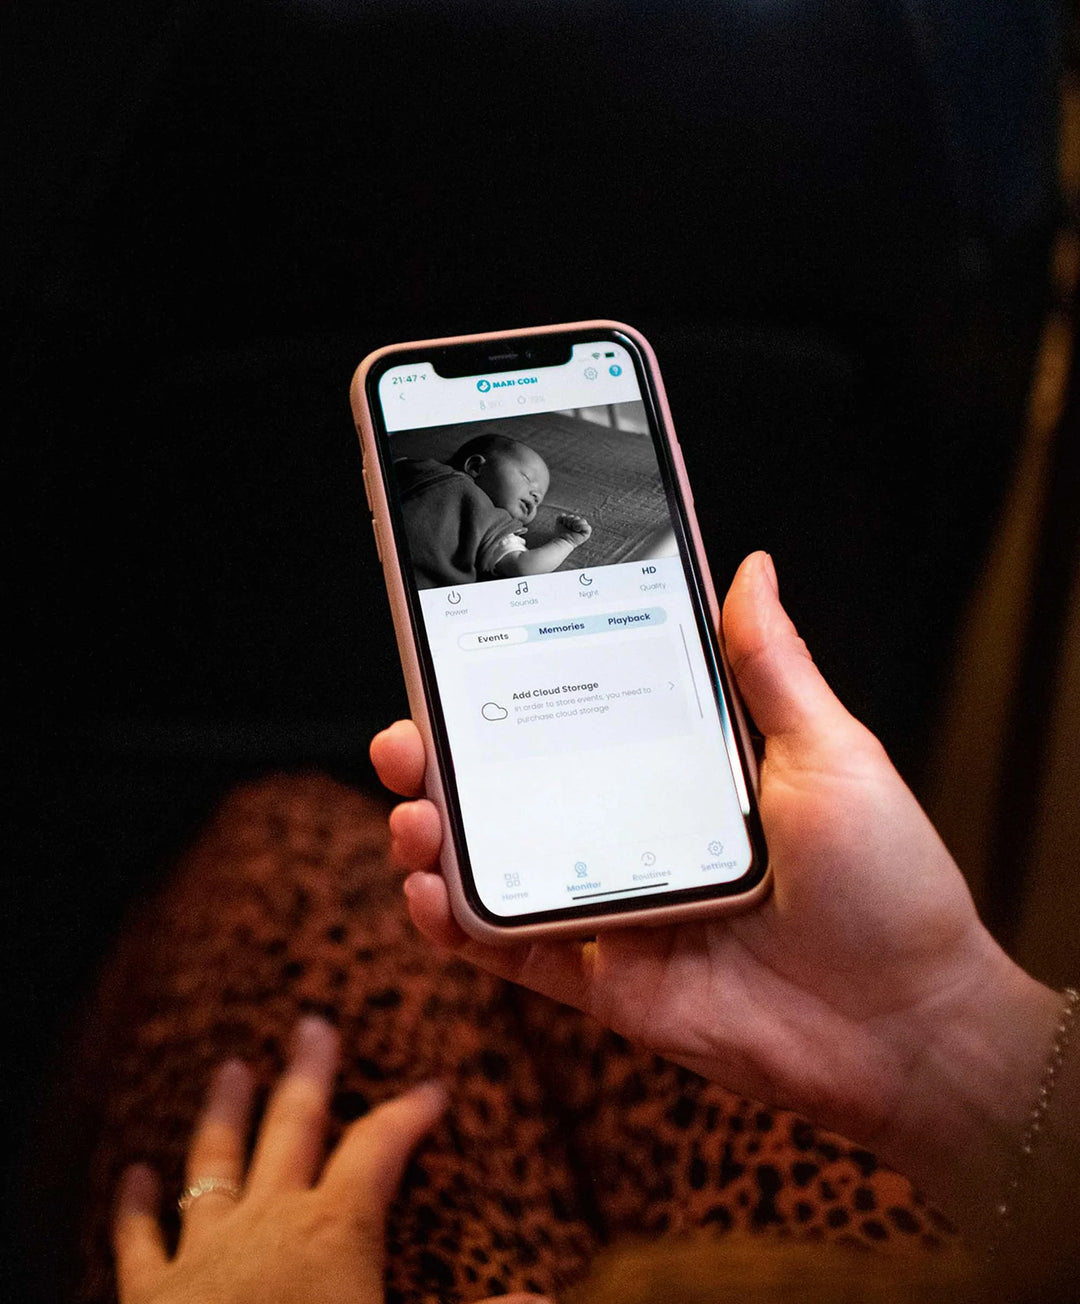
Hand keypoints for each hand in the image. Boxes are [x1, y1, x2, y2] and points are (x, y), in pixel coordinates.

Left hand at [113, 1018, 547, 1303]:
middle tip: (313, 1025)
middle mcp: (269, 1222)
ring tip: (231, 1069)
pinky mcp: (150, 1293)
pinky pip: (139, 1240)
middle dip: (309, 1074)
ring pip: (215, 1163)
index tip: (434, 1088)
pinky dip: (134, 1207)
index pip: (381, 1149)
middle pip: (293, 1128)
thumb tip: (548, 1299)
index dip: (410, 1114)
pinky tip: (131, 1175)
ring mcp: (205, 1252)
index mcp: (336, 1229)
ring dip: (225, 1114)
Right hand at [371, 552, 1056, 1231]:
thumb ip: (771, 668)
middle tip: (407, 738)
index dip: (515, 691)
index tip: (461, 658)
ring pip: (499, 867)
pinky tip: (429, 894)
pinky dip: (460, 927)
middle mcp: (639, 836)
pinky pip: (514, 952)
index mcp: (684, 778)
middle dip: (447, 763)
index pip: (579, 721)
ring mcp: (616, 908)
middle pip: (519, 791)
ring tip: (410, 813)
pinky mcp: (607, 982)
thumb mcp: (830, 754)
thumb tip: (752, 570)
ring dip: (437, 839)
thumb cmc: (887, 884)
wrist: (909, 1025)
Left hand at [554, 513, 591, 545]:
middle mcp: (579, 527)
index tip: (565, 524)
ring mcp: (583, 530)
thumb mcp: (559, 524)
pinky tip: (576, 529)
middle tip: (568, 527)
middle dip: (571, 521)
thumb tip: (563, 514)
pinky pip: (588, 527)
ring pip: (583, 520)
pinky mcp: (586, 535)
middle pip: (577, 517)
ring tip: (572, 528)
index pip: (573, 516)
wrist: (562, 541)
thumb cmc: (560, 534)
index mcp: (574, 524)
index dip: (568, 518)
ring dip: (575, 523)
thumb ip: (560, 518)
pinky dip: (582, 526)